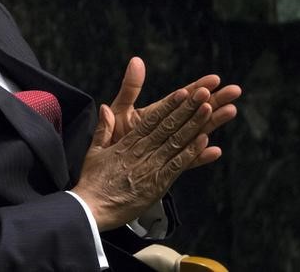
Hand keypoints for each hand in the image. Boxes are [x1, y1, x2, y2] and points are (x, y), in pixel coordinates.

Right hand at [72, 87, 211, 230]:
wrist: (91, 208)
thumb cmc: (92, 182)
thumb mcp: (94, 151)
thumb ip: (103, 129)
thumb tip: (105, 108)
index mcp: (127, 143)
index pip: (152, 120)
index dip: (169, 105)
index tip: (183, 92)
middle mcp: (141, 152)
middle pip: (168, 126)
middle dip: (186, 108)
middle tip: (202, 93)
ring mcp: (151, 168)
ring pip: (176, 142)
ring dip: (193, 125)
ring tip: (208, 109)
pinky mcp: (157, 184)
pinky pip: (177, 166)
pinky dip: (191, 153)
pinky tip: (204, 141)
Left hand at [107, 57, 240, 166]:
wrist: (109, 171)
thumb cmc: (114, 138)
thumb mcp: (120, 110)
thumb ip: (130, 89)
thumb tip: (136, 60)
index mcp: (158, 114)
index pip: (180, 98)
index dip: (197, 88)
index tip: (214, 79)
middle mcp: (168, 129)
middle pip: (194, 112)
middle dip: (214, 101)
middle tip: (235, 90)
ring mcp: (170, 147)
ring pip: (195, 133)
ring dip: (213, 123)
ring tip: (231, 111)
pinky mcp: (167, 168)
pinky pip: (185, 162)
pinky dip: (199, 156)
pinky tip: (214, 150)